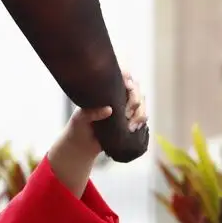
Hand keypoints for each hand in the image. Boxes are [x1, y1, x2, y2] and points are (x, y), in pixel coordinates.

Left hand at [46, 71, 145, 193]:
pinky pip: (142, 116)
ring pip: (142, 103)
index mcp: (105, 91)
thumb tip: (109, 109)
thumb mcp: (80, 118)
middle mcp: (117, 97)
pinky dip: (141, 121)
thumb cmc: (79, 126)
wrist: (82, 145)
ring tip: (130, 126)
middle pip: (136, 89)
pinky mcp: (130, 120)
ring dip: (140, 113)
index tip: (127, 86)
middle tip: (127, 114)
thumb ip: (92, 113)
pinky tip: (135, 127)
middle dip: (135, 100)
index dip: (128, 78)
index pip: (121, 77)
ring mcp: (125, 108)